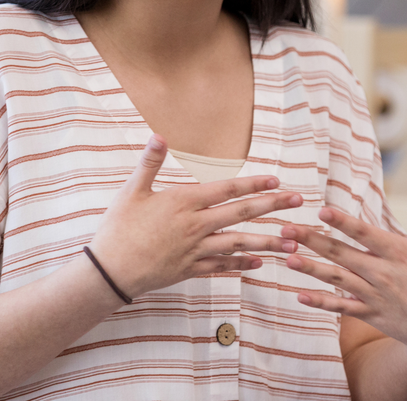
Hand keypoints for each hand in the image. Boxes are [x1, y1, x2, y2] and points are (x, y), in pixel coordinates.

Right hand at [90, 135, 302, 298]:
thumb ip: (149, 163)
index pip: (226, 190)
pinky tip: (258, 262)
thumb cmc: (118, 228)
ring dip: (267, 241)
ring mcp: (195, 251)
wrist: (109, 272)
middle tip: (297, 202)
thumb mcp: (132, 191)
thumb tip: (158, 135)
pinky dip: (241, 263)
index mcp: (183, 203)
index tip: (275, 179)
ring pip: (238, 243)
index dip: (252, 184)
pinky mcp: (190, 270)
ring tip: (292, 242)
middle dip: (271, 206)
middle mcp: (196, 226)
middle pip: (240, 214)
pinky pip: (221, 266)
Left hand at [280, 189, 406, 362]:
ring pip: (336, 280)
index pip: (366, 234)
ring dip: (311, 269)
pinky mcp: (370, 313)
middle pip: (342, 254)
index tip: (322, 210)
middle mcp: (383, 273)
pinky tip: (299, 296)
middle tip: (286, 230)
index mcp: (399, 253)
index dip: (344, 222)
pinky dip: (320, 303)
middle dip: (313, 241)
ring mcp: (375, 295)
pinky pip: (341, 307)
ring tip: (287, 259)